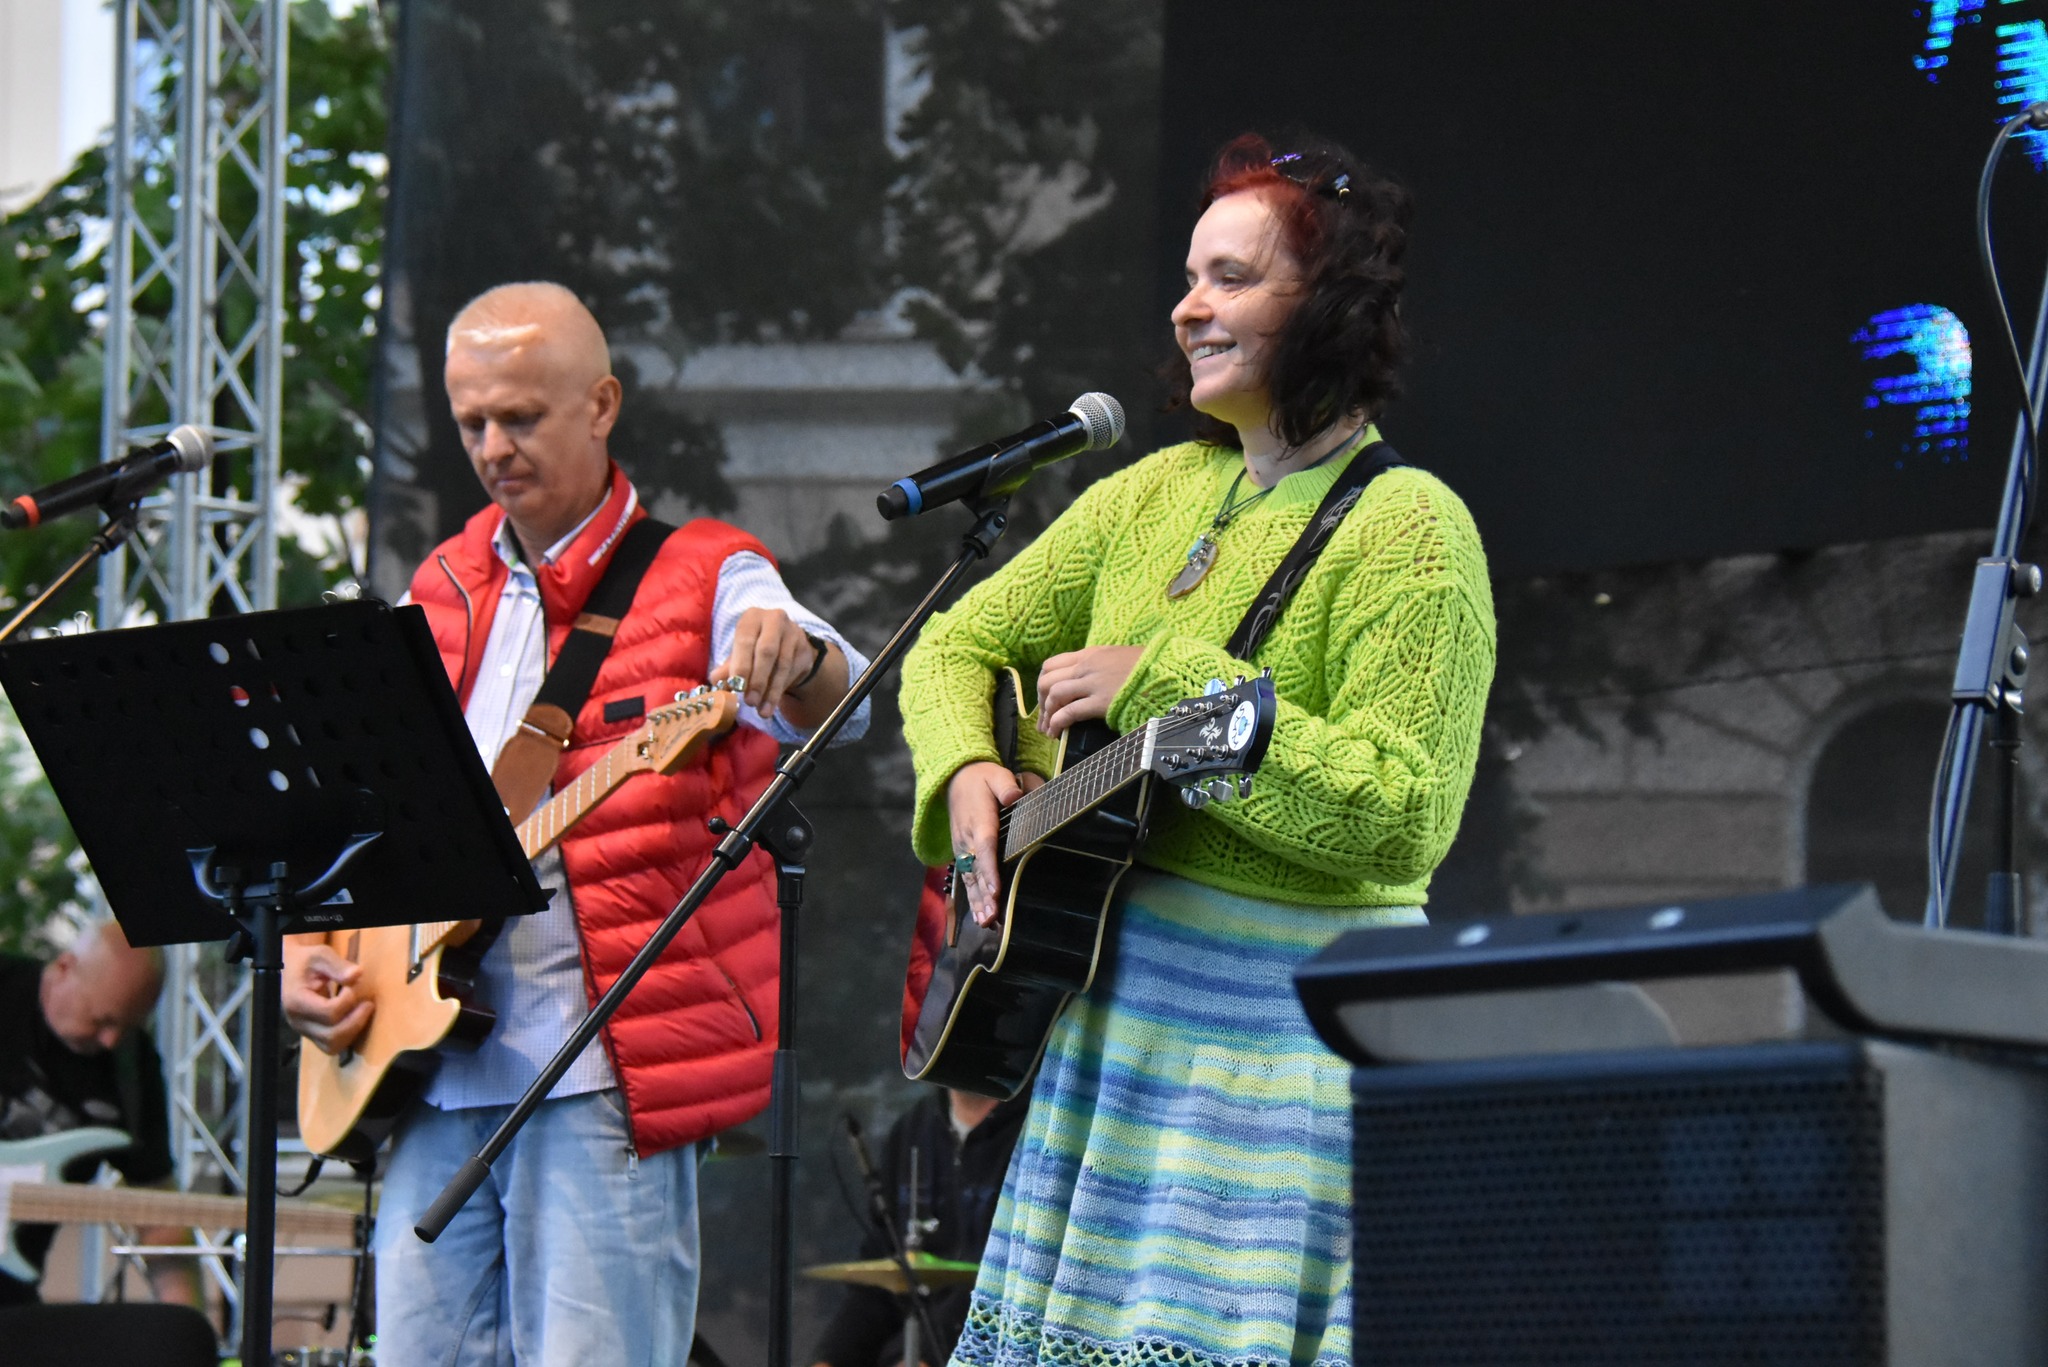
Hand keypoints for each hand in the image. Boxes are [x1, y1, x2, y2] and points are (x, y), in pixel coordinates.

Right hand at [281, 936, 371, 1055]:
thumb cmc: (306, 961)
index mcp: (296, 1001)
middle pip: (331, 1036)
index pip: (328, 1012)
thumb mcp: (320, 955)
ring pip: (332, 1046)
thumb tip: (357, 974)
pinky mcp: (312, 1035)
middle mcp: (297, 1021)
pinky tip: (356, 1018)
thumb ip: (337, 965)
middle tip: (368, 1004)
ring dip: (353, 1031)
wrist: (290, 970)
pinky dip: (347, 1036)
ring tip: (363, 1011)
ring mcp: (304, 1031)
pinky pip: (332, 1046)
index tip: (353, 985)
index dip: (347, 1001)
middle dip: (355, 1021)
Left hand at [714, 608, 833, 721]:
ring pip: (782, 665)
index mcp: (752, 617)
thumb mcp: (740, 653)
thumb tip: (715, 679)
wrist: (787, 645)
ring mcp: (793, 633)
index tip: (736, 686)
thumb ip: (728, 666)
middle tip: (750, 702)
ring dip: (771, 691)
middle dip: (757, 679)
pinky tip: (771, 704)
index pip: (746, 640)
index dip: (741, 664)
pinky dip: (780, 690)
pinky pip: (792, 672)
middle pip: (767, 651)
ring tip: (762, 711)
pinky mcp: (805, 648)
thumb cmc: (755, 648)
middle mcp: (774, 620)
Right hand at [948, 762, 1021, 926]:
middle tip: (993, 918)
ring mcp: (962, 848)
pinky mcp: (961, 853)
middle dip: (985, 896)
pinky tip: (980, 915)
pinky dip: (973, 897)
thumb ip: (1006, 786)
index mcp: (979, 821)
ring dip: (978, 902)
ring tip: (986, 923)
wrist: (956, 778)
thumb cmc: (982, 778)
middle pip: (976, 871)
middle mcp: (967, 839)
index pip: (985, 848)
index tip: (996, 890)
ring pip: (970, 879)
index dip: (990, 871)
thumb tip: (1016, 796)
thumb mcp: (997, 775)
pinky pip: (966, 878)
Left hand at [1035, 645, 1144, 735]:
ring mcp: (1092, 684)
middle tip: (1044, 717)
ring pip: (1054, 695)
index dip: (1043, 682)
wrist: (1166, 672)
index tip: (1046, 697)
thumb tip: (1088, 677)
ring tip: (1048, 730)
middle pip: (1047, 680)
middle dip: (1041, 701)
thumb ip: (1100, 664)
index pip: (1052, 664)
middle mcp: (1086, 666)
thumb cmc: (1148, 665)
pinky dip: (1058, 723)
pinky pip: (1069, 712)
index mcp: (1089, 653)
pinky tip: (1057, 733)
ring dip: (1047, 715)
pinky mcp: (1101, 702)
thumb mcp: (1119, 656)